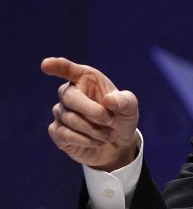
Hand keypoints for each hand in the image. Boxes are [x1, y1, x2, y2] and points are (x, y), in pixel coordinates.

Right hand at [41, 57, 139, 171]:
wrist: (118, 144)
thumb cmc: (121, 118)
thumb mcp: (130, 108)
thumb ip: (124, 101)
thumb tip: (108, 100)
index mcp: (86, 79)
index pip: (68, 70)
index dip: (57, 66)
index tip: (46, 64)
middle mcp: (69, 93)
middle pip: (70, 97)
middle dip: (93, 111)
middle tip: (110, 120)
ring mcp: (61, 112)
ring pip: (70, 119)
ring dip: (95, 130)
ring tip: (110, 135)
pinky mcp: (57, 131)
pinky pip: (65, 134)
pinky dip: (85, 140)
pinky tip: (97, 142)